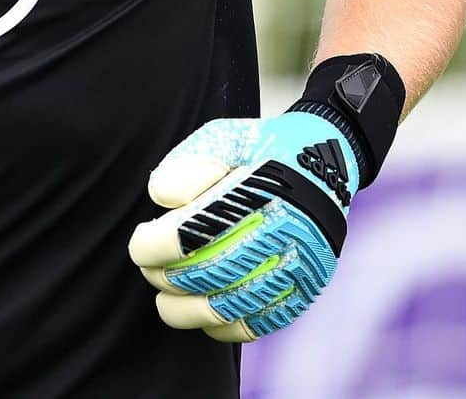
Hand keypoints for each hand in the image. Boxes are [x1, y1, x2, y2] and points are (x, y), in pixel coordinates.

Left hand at [128, 113, 358, 341]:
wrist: (325, 162)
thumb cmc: (262, 149)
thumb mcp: (224, 138)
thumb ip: (188, 165)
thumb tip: (162, 201)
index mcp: (256, 191)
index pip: (190, 234)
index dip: (154, 246)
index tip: (140, 242)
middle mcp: (281, 231)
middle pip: (206, 274)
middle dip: (165, 277)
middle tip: (150, 268)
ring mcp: (297, 266)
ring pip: (230, 308)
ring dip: (186, 310)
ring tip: (166, 298)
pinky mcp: (306, 289)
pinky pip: (259, 323)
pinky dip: (224, 328)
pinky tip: (204, 313)